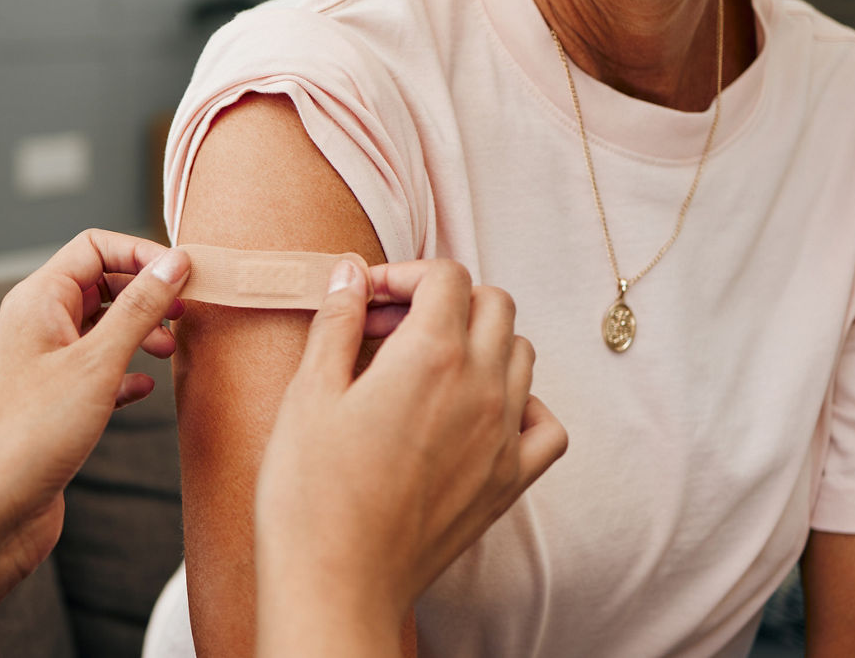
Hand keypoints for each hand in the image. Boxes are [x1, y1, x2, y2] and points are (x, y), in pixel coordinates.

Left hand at [0, 229, 190, 637]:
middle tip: (187, 313)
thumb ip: (139, 309)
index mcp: (38, 300)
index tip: (185, 275)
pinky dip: (126, 373)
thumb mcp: (95, 363)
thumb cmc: (27, 434)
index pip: (93, 247)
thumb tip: (174, 263)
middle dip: (146, 292)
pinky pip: (97, 372)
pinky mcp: (54, 406)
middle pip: (100, 284)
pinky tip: (145, 390)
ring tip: (171, 350)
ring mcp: (44, 366)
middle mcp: (38, 326)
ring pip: (101, 329)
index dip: (141, 253)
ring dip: (139, 332)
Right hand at [254, 257, 567, 655]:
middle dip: (444, 299)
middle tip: (389, 327)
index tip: (366, 299)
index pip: (446, 276)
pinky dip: (522, 404)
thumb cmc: (311, 490)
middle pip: (494, 304)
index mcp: (430, 355)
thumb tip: (351, 273)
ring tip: (424, 366)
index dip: (403, 274)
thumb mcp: (309, 392)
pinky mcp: (508, 482)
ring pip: (522, 354)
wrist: (337, 580)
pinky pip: (546, 425)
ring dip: (480, 342)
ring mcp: (503, 437)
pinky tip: (477, 412)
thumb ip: (338, 323)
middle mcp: (481, 387)